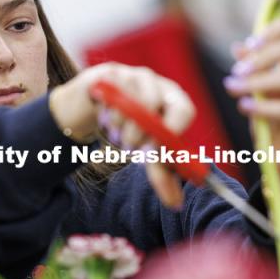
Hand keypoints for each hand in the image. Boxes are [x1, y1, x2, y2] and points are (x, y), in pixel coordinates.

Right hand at [49, 63, 194, 207]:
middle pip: (152, 104)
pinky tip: (105, 118)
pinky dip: (105, 117)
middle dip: (138, 134)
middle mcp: (156, 83)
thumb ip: (162, 174)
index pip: (183, 110)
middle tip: (130, 149)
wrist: (95, 103)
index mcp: (173, 99)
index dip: (170, 133)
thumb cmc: (129, 126)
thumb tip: (176, 204)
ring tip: (117, 135)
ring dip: (118, 129)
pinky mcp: (107, 74)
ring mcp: (131, 75)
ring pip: (126, 105)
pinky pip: (107, 99)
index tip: (154, 152)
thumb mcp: (147, 150)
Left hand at [225, 17, 279, 205]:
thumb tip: (238, 47)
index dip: (274, 30)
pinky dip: (264, 107)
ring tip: (234, 87)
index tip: (250, 44)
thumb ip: (251, 69)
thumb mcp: (257, 91)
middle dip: (265, 54)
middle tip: (238, 70)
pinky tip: (245, 106)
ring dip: (258, 81)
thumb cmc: (272, 119)